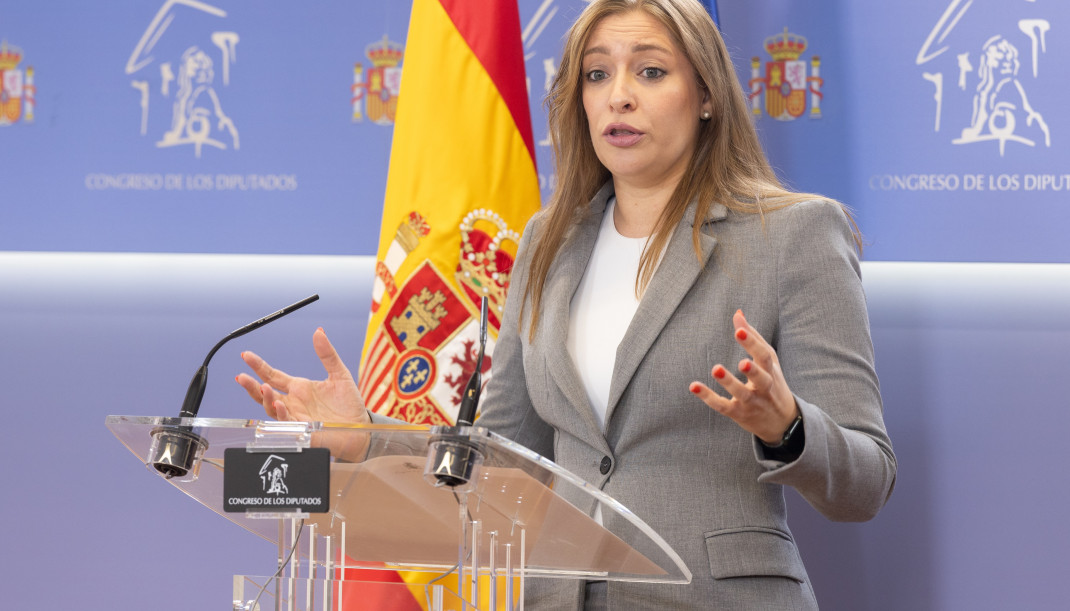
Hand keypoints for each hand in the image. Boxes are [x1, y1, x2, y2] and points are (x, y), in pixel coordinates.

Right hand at [236, 327, 369, 424]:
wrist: (361, 428)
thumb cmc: (349, 404)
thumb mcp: (339, 374)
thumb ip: (327, 354)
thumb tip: (319, 332)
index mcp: (299, 388)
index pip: (273, 375)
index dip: (259, 366)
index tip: (246, 355)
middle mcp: (293, 402)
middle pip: (265, 393)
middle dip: (252, 386)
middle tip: (242, 377)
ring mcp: (296, 416)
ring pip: (272, 408)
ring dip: (266, 398)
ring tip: (262, 387)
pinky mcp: (303, 429)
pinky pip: (288, 422)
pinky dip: (282, 413)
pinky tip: (280, 404)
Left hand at [689, 309, 798, 443]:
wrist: (782, 423)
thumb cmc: (772, 383)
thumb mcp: (768, 361)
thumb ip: (753, 336)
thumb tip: (737, 313)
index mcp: (771, 371)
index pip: (764, 356)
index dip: (752, 343)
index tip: (739, 330)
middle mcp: (764, 388)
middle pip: (761, 378)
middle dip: (752, 371)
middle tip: (741, 362)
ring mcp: (751, 402)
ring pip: (741, 394)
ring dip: (729, 382)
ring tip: (716, 368)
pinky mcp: (738, 414)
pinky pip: (723, 406)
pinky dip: (708, 397)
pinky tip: (694, 386)